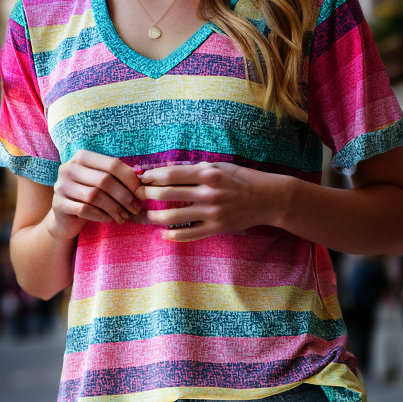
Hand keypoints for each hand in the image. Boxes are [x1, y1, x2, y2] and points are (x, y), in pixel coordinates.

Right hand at [48, 150, 141, 239]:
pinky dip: (102, 215)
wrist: (66, 217)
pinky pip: (85, 209)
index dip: (129, 178)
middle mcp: (68, 168)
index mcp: (82, 156)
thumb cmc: (90, 196)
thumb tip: (142, 176)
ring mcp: (61, 185)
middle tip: (135, 208)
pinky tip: (110, 219)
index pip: (112, 163)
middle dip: (124, 196)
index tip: (140, 192)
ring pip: (95, 196)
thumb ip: (117, 176)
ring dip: (114, 208)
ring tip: (125, 216)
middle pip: (104, 180)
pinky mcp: (58, 204)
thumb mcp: (102, 182)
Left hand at [136, 161, 281, 241]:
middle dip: (144, 195)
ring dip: (151, 218)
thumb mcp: (219, 166)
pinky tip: (162, 233)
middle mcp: (208, 192)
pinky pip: (188, 234)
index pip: (170, 174)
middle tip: (134, 196)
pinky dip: (172, 235)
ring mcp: (212, 212)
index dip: (150, 176)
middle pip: (165, 194)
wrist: (268, 198)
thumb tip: (164, 171)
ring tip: (140, 217)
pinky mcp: (216, 227)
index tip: (139, 178)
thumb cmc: (241, 179)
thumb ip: (193, 169)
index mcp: (208, 173)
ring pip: (171, 217)